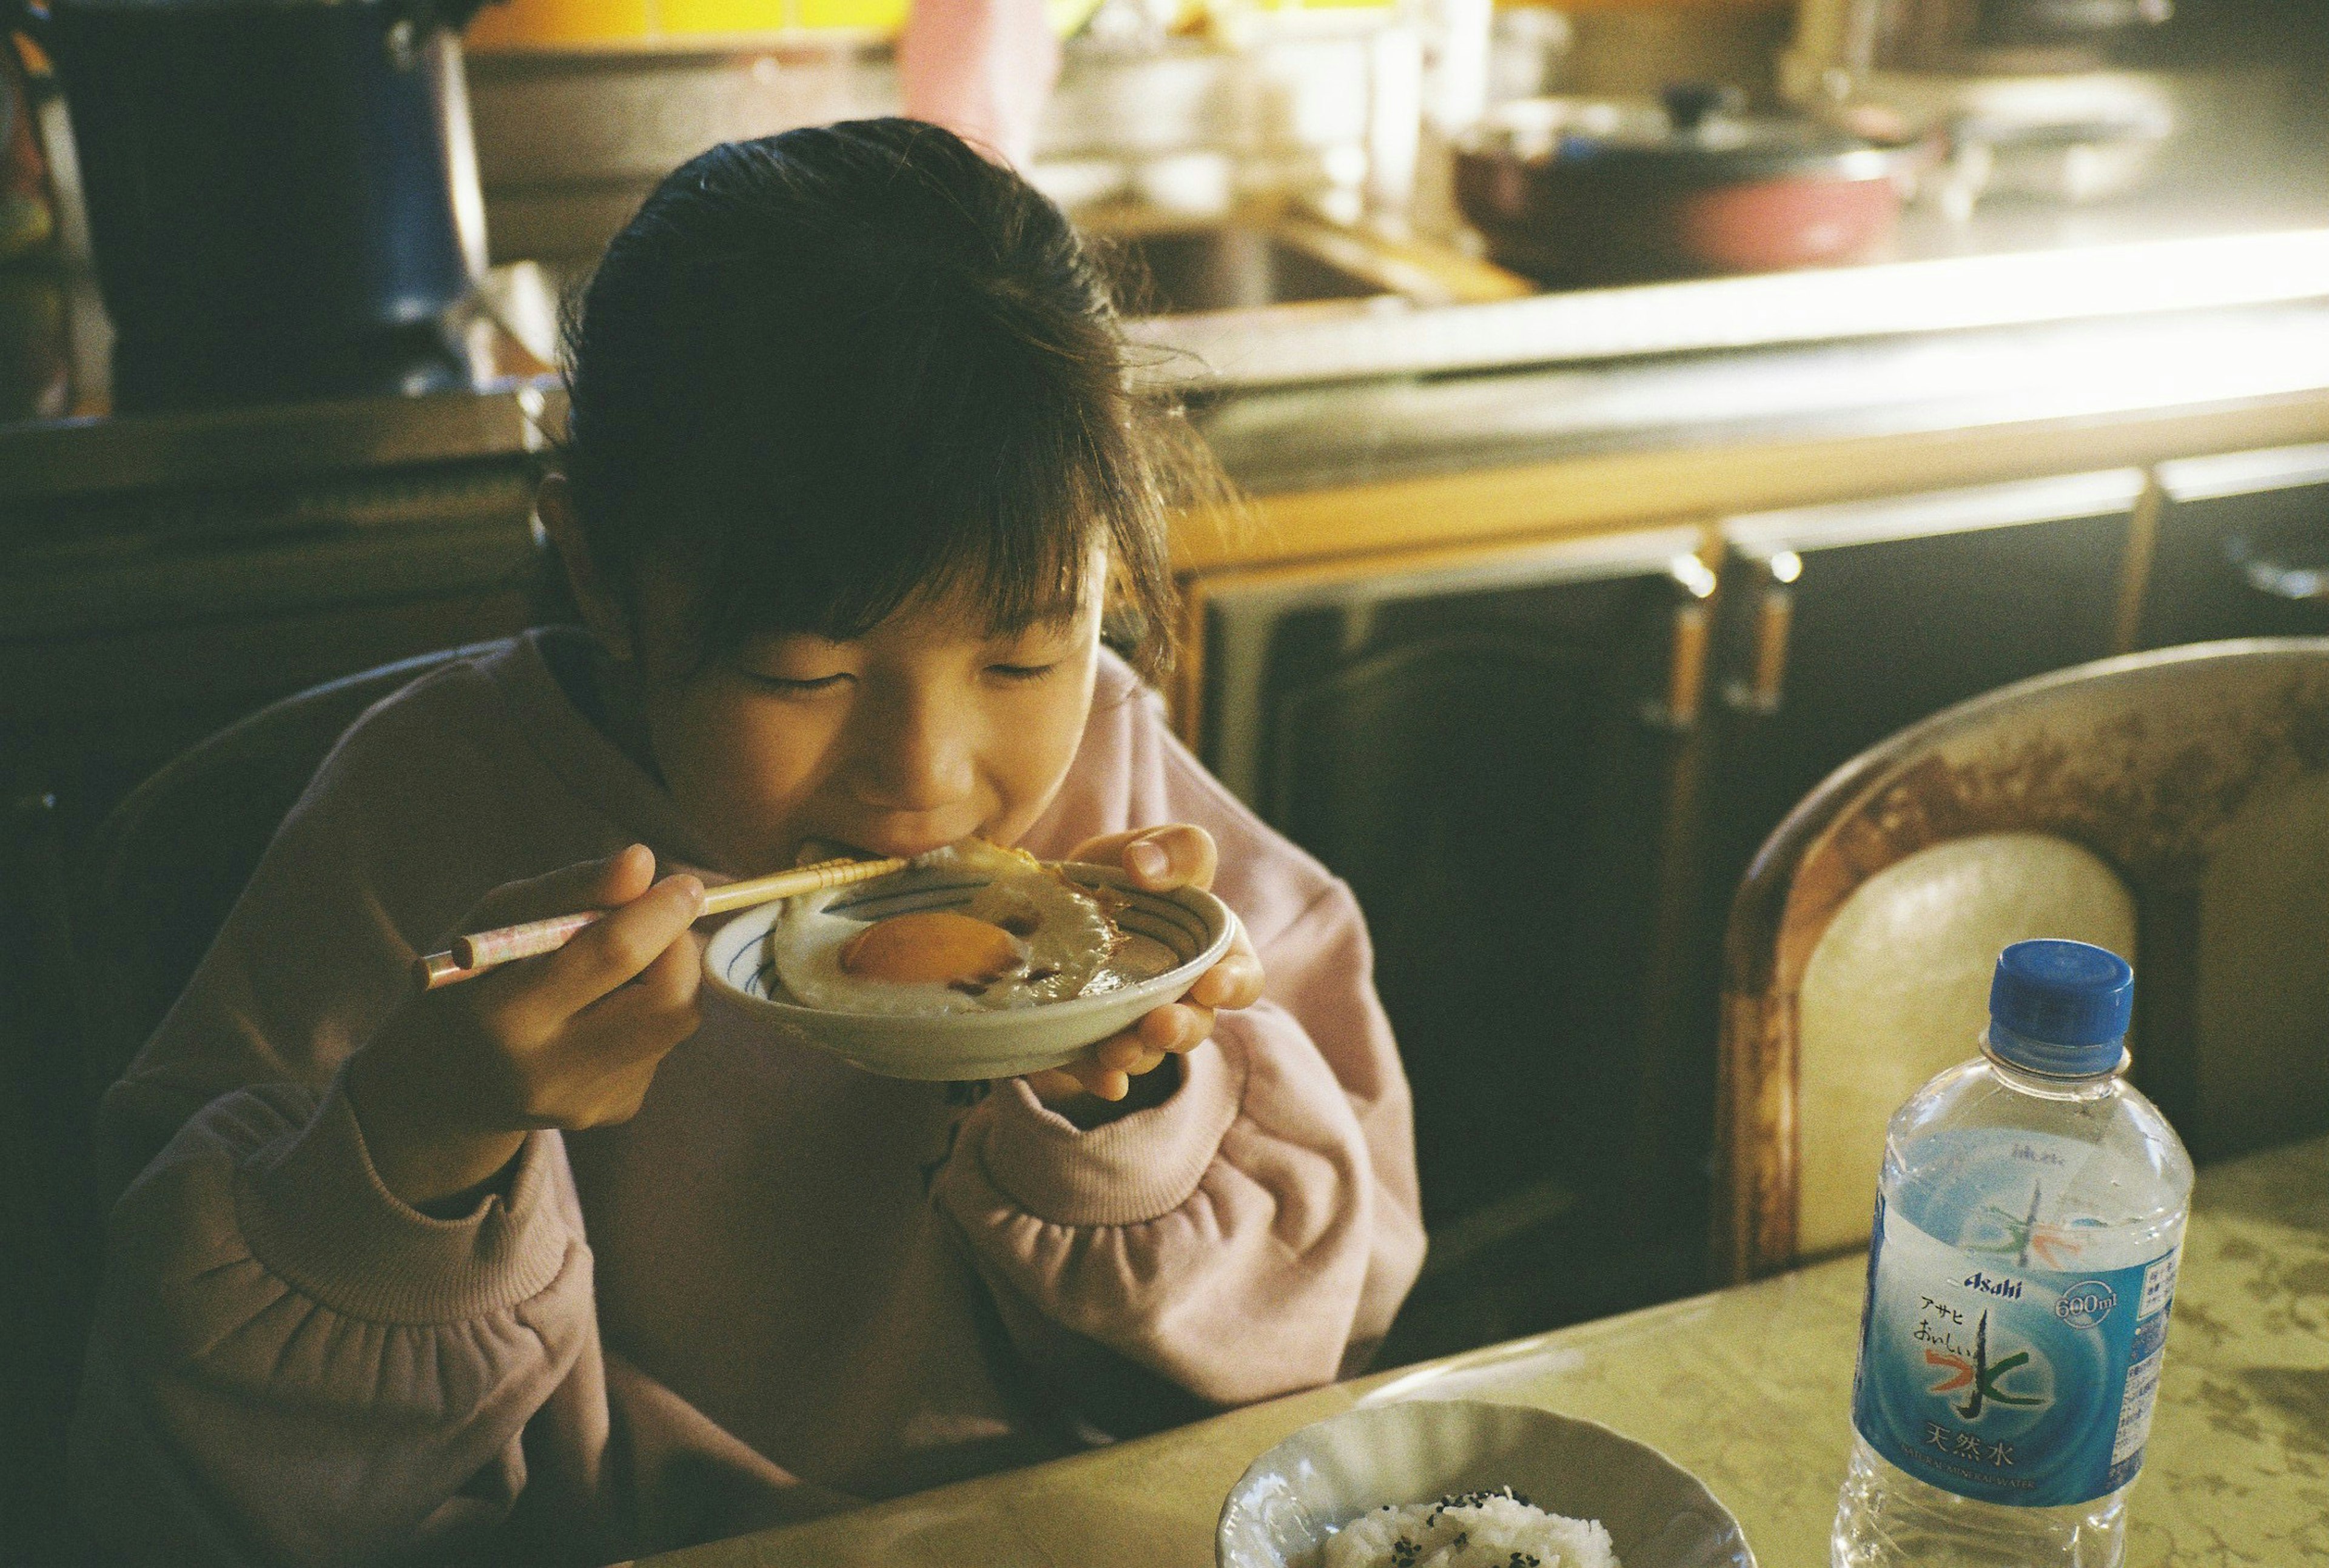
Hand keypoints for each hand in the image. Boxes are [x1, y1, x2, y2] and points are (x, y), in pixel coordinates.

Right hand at [344, 845, 705, 1209]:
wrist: (442, 1079)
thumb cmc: (471, 976)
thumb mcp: (496, 919)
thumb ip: (570, 889)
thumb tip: (643, 862)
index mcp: (504, 1015)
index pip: (612, 956)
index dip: (661, 913)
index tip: (685, 883)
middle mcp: (548, 1071)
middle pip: (669, 1002)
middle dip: (680, 947)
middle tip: (664, 917)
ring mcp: (587, 1101)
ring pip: (676, 1020)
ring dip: (668, 974)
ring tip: (618, 962)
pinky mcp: (614, 1110)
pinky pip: (661, 1043)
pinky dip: (650, 1009)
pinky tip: (603, 1009)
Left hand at [1023, 825, 1263, 1110]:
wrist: (1042, 901)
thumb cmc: (1117, 876)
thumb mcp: (1144, 849)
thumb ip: (1173, 848)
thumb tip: (1145, 866)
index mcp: (1208, 950)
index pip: (1239, 975)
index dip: (1233, 984)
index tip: (1212, 985)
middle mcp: (1178, 996)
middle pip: (1196, 1023)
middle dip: (1182, 1029)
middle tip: (1159, 1025)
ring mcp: (1135, 1025)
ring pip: (1149, 1052)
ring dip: (1138, 1054)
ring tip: (1115, 1050)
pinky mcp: (1090, 1046)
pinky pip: (1100, 1069)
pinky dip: (1102, 1077)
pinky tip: (1103, 1080)